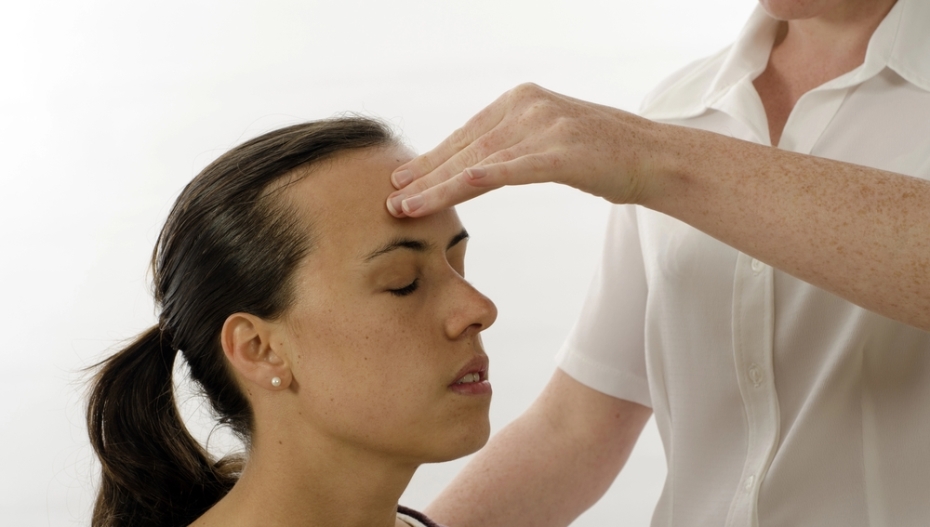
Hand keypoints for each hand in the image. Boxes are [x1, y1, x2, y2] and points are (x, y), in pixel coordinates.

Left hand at [385, 83, 666, 216]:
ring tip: (406, 206)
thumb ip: (516, 147)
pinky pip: (511, 169)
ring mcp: (545, 127)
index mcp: (523, 100)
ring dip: (438, 186)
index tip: (404, 179)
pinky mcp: (562, 153)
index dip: (433, 159)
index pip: (467, 135)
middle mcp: (528, 106)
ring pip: (478, 161)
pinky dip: (478, 179)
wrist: (656, 157)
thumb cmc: (604, 155)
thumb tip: (479, 166)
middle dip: (425, 175)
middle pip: (465, 147)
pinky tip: (451, 190)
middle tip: (392, 197)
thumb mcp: (552, 141)